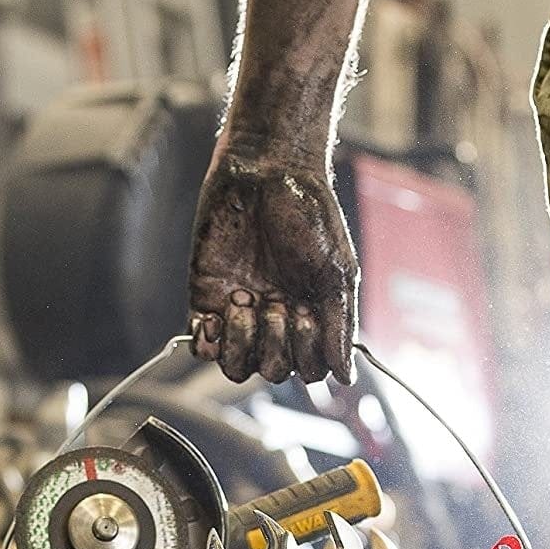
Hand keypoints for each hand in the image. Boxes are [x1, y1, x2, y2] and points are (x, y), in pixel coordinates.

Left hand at [188, 149, 357, 384]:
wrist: (268, 171)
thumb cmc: (310, 215)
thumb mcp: (338, 272)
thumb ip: (340, 326)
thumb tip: (346, 377)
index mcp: (311, 319)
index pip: (309, 370)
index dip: (306, 354)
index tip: (306, 312)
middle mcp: (276, 322)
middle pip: (273, 371)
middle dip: (275, 342)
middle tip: (276, 301)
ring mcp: (241, 314)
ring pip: (237, 368)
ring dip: (242, 344)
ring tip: (245, 301)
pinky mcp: (207, 300)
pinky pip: (203, 347)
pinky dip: (209, 342)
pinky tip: (219, 312)